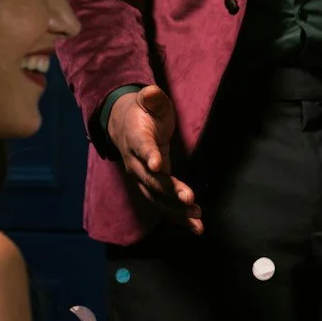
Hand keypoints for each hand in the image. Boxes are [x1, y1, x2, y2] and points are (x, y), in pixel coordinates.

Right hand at [107, 86, 201, 230]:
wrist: (124, 126)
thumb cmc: (143, 112)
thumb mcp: (149, 100)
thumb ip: (152, 98)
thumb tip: (151, 92)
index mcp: (135, 138)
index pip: (141, 147)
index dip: (148, 155)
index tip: (157, 164)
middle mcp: (135, 162)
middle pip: (150, 179)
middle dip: (169, 191)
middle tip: (189, 199)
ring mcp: (142, 178)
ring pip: (156, 198)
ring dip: (176, 211)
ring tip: (197, 220)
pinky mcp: (151, 187)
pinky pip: (163, 205)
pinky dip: (179, 217)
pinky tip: (196, 227)